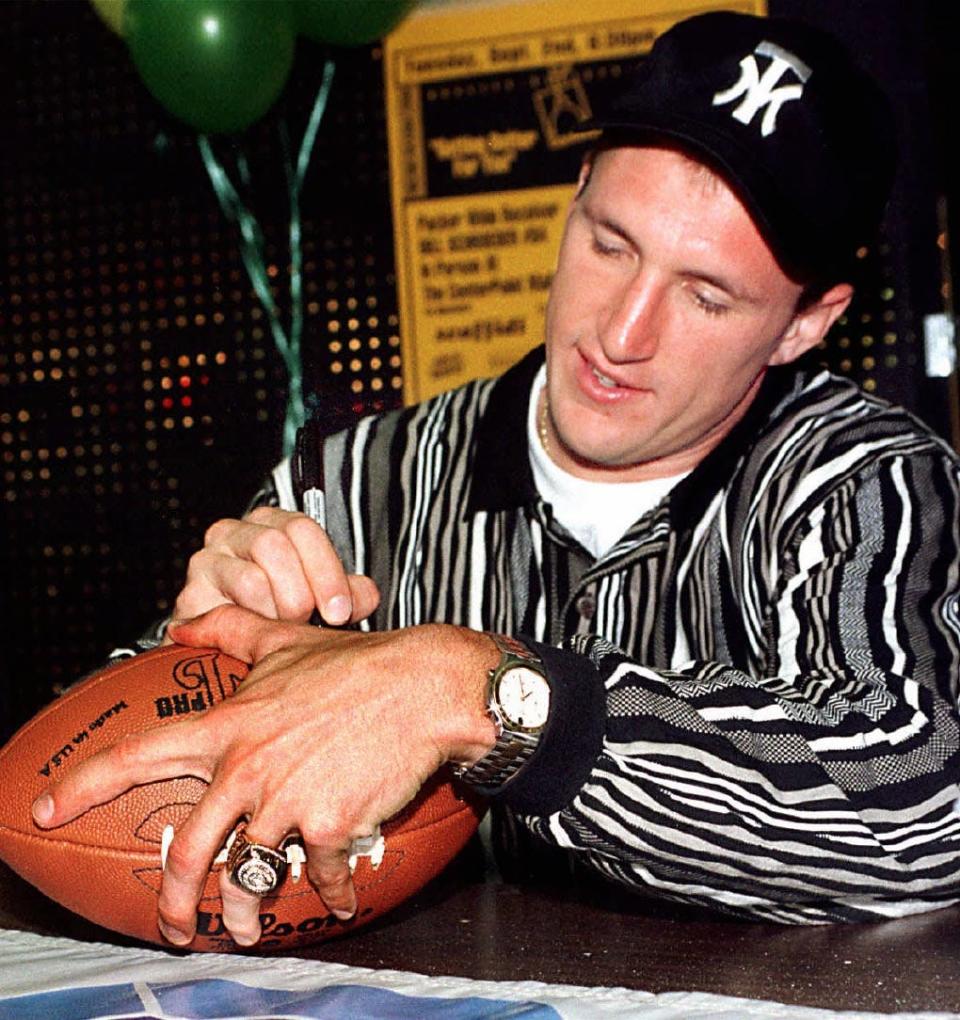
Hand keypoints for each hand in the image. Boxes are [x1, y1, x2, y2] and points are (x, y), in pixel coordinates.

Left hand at [32, 606, 497, 946]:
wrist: (421, 686)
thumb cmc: (355, 663)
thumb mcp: (284, 639)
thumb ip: (227, 629)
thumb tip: (182, 624)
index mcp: (230, 726)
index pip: (139, 755)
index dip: (84, 783)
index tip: (47, 808)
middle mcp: (247, 769)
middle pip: (186, 850)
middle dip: (173, 901)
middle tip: (174, 924)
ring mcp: (287, 801)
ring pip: (248, 876)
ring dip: (247, 913)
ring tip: (251, 928)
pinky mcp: (330, 826)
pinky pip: (322, 875)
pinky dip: (330, 893)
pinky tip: (339, 898)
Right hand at [171, 507, 379, 629]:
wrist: (225, 639)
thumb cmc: (276, 610)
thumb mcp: (321, 597)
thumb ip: (349, 594)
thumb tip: (365, 596)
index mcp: (272, 524)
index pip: (303, 528)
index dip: (326, 571)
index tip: (340, 609)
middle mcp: (236, 533)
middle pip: (275, 545)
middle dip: (301, 594)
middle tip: (308, 621)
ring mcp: (208, 561)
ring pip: (252, 577)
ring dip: (275, 611)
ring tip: (281, 628)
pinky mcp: (189, 596)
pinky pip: (226, 606)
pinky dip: (250, 625)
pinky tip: (258, 633)